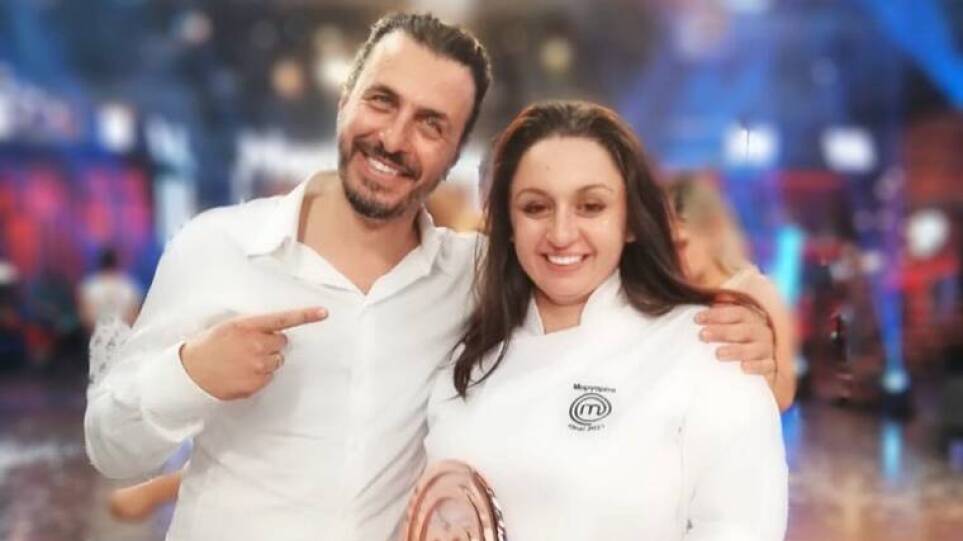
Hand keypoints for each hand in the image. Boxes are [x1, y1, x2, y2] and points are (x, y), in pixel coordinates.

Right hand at [180, 307, 326, 399]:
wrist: (190, 373)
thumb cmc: (209, 346)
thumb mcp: (228, 327)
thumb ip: (253, 326)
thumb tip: (273, 330)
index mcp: (248, 326)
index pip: (282, 319)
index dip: (306, 316)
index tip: (324, 313)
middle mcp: (256, 344)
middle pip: (282, 342)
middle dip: (271, 343)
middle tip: (250, 347)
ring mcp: (257, 365)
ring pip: (277, 361)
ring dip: (266, 360)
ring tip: (242, 361)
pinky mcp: (256, 383)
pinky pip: (269, 377)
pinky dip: (259, 376)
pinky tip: (240, 373)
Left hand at [695, 304, 775, 376]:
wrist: (761, 365)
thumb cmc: (739, 341)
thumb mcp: (731, 325)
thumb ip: (723, 314)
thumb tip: (714, 299)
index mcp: (753, 318)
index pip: (737, 312)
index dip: (717, 314)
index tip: (697, 319)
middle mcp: (762, 332)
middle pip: (744, 330)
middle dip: (722, 331)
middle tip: (702, 335)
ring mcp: (768, 349)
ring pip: (755, 348)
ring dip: (736, 350)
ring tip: (718, 354)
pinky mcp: (772, 367)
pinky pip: (767, 366)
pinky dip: (756, 366)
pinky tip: (744, 367)